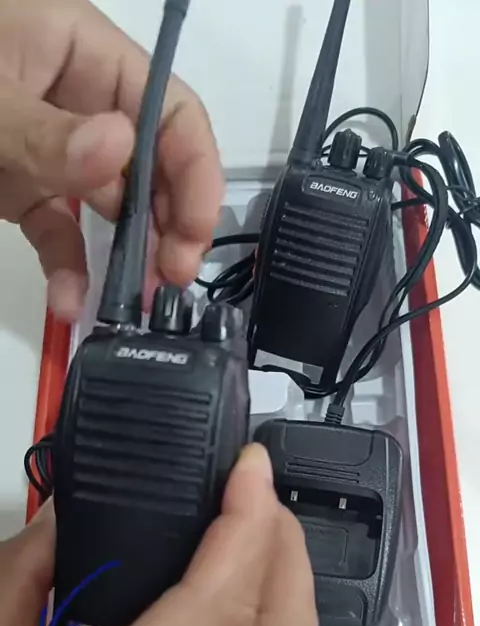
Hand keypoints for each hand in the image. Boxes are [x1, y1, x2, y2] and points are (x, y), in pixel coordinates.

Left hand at [0, 0, 222, 318]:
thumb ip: (40, 126)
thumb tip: (117, 147)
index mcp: (78, 49)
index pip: (167, 105)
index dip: (196, 169)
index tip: (194, 234)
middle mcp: (74, 98)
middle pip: (149, 160)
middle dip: (169, 221)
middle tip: (171, 278)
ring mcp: (46, 145)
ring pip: (108, 202)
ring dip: (127, 253)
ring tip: (136, 301)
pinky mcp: (19, 185)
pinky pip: (57, 228)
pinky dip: (67, 267)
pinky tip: (71, 303)